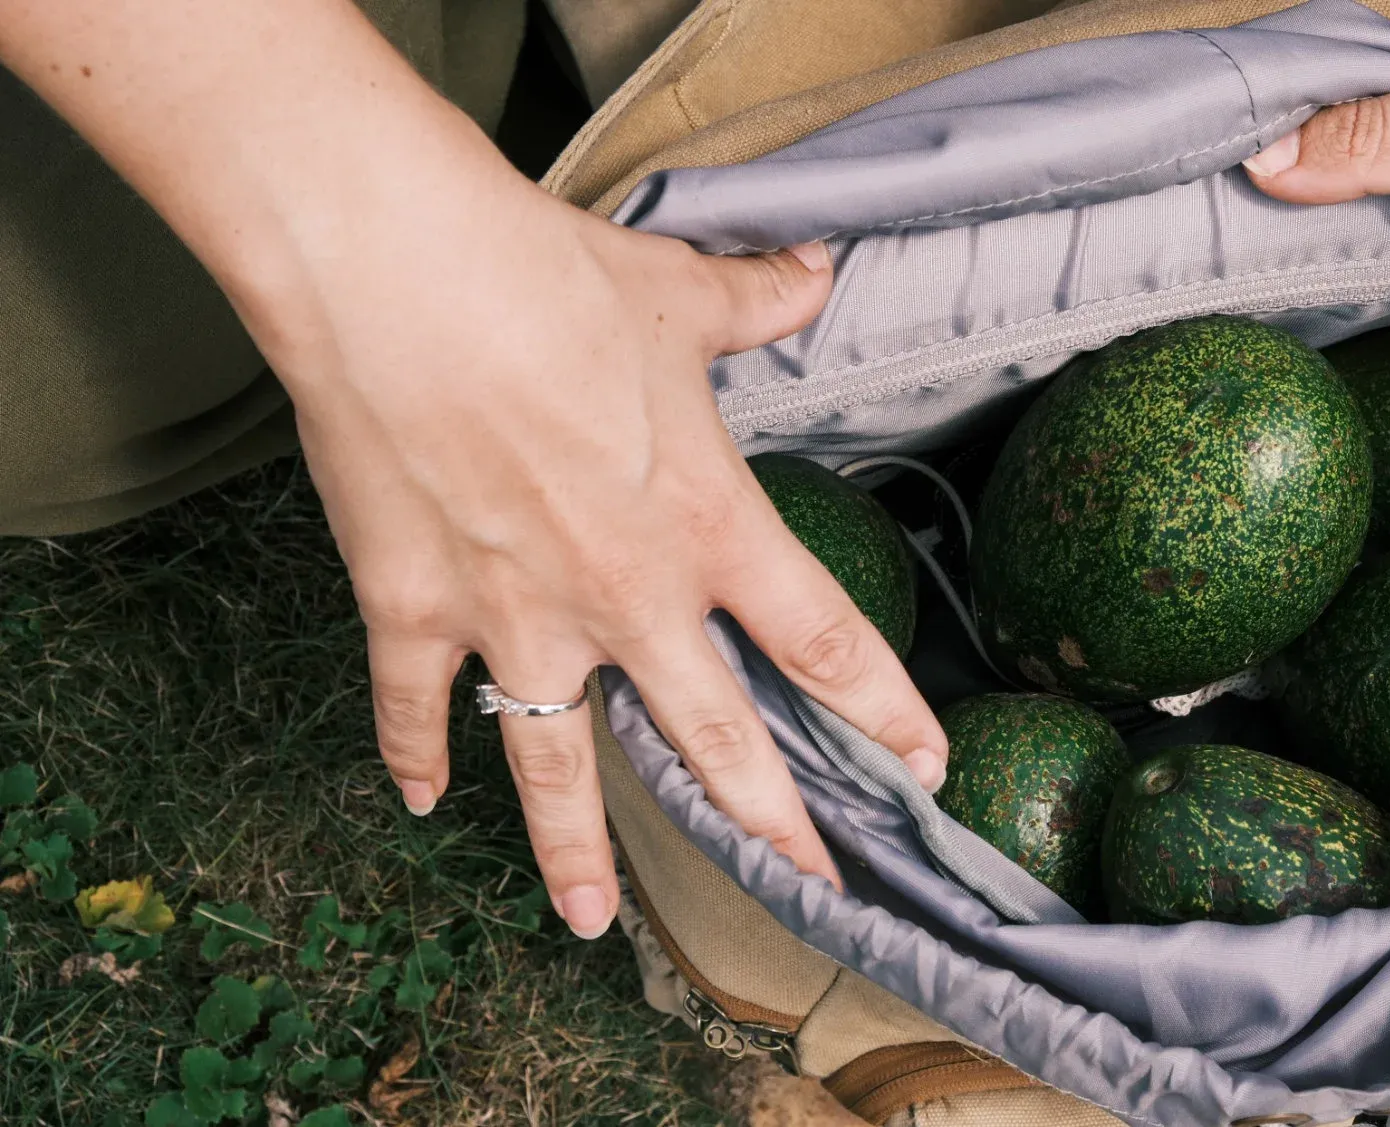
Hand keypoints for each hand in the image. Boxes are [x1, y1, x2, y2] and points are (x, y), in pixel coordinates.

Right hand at [0, 0, 946, 940]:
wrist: (394, 277)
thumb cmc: (545, 278)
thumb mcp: (675, 291)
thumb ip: (758, 300)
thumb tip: (818, 268)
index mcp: (709, 525)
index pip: (825, 643)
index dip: (885, 712)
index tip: (924, 769)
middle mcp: (626, 596)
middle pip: (717, 741)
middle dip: (770, 822)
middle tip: (810, 883)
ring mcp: (517, 617)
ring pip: (559, 766)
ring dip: (576, 852)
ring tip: (589, 920)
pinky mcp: (414, 610)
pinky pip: (414, 708)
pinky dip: (411, 754)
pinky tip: (417, 800)